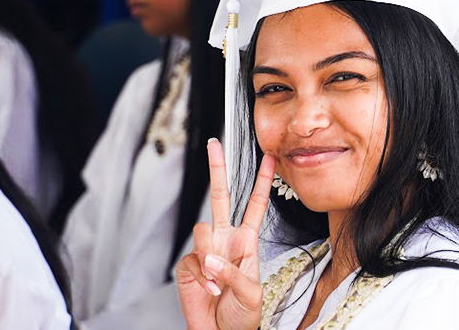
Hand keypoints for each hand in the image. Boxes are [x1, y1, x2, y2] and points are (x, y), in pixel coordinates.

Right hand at [176, 139, 275, 329]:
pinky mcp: (188, 266)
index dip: (262, 183)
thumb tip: (212, 257)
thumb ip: (234, 273)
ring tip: (217, 280)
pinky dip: (202, 276)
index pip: (255, 206)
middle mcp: (225, 241)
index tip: (270, 158)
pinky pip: (192, 259)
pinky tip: (210, 289)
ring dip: (209, 255)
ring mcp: (205, 251)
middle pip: (221, 198)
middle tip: (216, 144)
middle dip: (218, 170)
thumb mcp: (252, 294)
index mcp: (246, 242)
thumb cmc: (242, 315)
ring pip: (201, 231)